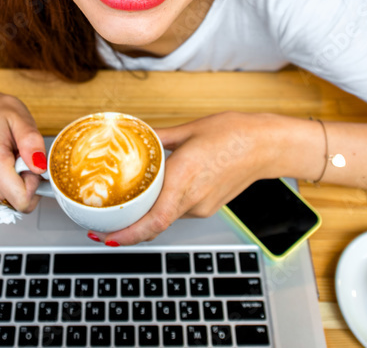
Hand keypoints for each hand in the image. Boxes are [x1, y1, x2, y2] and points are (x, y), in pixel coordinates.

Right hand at [0, 84, 46, 212]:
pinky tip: (4, 162)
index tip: (31, 163)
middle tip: (21, 156)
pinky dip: (8, 181)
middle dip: (27, 181)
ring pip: (10, 198)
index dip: (34, 184)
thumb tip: (40, 168)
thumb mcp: (20, 117)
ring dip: (17, 180)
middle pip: (17, 200)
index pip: (21, 198)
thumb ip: (32, 142)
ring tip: (11, 156)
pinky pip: (2, 194)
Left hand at [94, 112, 275, 245]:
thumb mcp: (189, 129)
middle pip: (153, 226)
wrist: (265, 145)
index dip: (128, 234)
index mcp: (184, 178)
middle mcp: (193, 199)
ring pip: (165, 219)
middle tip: (102, 226)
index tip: (107, 236)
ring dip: (145, 217)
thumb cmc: (233, 134)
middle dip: (127, 230)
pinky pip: (178, 212)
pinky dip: (162, 208)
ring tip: (124, 206)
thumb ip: (158, 138)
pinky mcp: (208, 208)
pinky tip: (155, 196)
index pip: (154, 221)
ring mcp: (202, 207)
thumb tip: (135, 135)